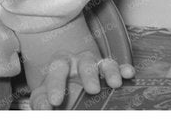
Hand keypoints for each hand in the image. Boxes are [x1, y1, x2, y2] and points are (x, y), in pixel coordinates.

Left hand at [19, 15, 133, 109]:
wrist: (66, 84)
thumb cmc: (54, 89)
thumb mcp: (43, 94)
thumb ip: (41, 101)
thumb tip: (43, 108)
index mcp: (60, 64)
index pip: (57, 68)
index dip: (56, 83)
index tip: (54, 101)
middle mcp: (79, 61)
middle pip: (84, 62)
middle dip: (89, 75)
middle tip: (92, 90)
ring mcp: (97, 65)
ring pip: (104, 63)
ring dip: (110, 72)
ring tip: (114, 83)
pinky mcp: (109, 72)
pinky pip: (119, 68)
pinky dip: (124, 70)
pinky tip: (129, 74)